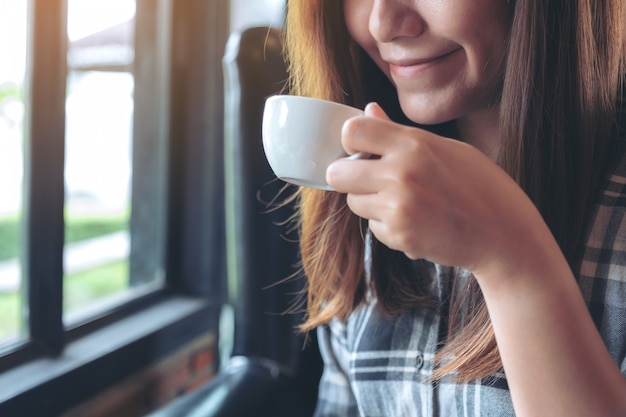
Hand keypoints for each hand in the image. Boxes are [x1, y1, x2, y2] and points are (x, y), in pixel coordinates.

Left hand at [326, 103, 548, 275]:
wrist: (503, 234)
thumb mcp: (446, 148)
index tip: (361, 148)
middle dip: (347, 176)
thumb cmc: (480, 185)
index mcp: (414, 144)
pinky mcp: (399, 237)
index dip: (351, 140)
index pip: (352, 131)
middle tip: (368, 179)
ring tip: (402, 201)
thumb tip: (368, 111)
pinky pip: (373, 228)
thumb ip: (400, 133)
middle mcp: (401, 174)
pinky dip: (387, 226)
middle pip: (337, 173)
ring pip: (353, 203)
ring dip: (369, 202)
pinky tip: (415, 221)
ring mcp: (398, 208)